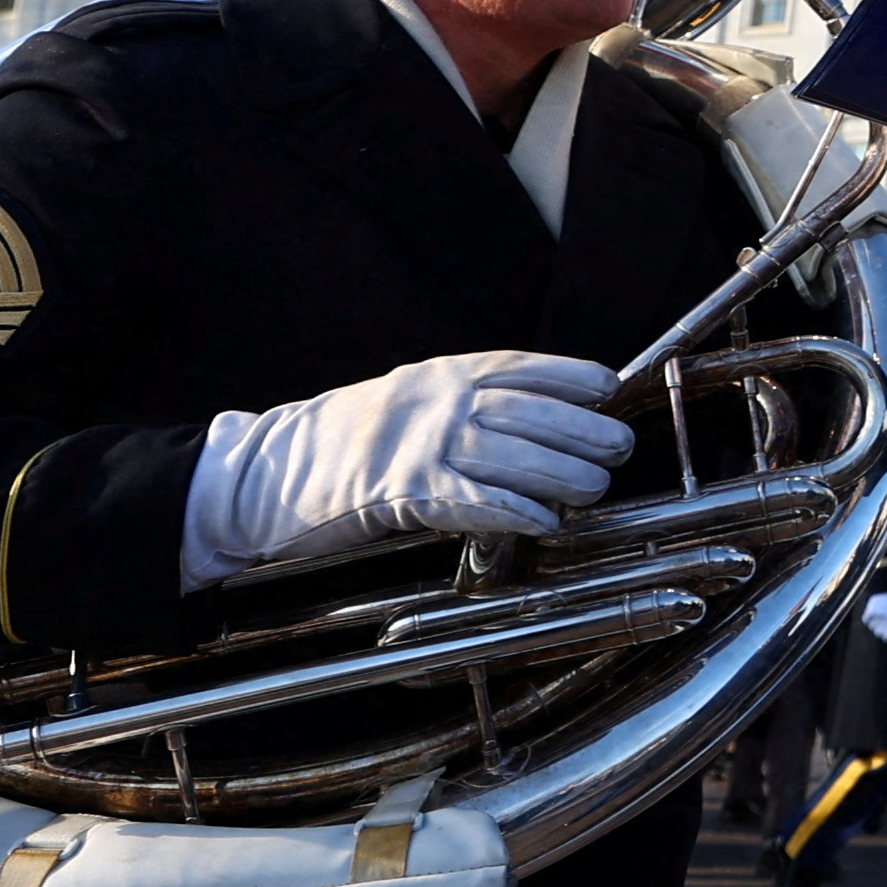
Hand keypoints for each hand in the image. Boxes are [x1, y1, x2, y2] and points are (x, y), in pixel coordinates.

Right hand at [183, 352, 631, 584]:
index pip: (518, 366)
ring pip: (508, 455)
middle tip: (619, 446)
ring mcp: (417, 443)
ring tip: (595, 487)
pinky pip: (472, 500)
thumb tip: (533, 419)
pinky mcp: (401, 490)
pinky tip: (545, 520)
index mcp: (439, 375)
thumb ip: (460, 403)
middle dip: (580, 429)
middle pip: (526, 411)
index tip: (607, 388)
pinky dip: (515, 510)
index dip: (568, 376)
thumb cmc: (342, 442)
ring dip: (560, 473)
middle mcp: (434, 401)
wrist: (267, 472)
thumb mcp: (408, 401)